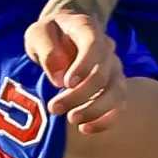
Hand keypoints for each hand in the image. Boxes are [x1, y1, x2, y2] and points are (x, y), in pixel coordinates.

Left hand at [26, 0, 128, 133]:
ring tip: (71, 120)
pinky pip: (119, 106)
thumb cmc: (49, 35)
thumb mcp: (38, 33)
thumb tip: (59, 78)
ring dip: (95, 110)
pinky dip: (105, 120)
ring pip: (117, 92)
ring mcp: (114, 69)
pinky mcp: (114, 87)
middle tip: (54, 108)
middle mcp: (107, 49)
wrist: (63, 36)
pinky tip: (85, 128)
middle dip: (80, 95)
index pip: (93, 46)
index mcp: (88, 29)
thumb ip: (46, 49)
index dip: (83, 65)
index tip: (66, 83)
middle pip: (103, 74)